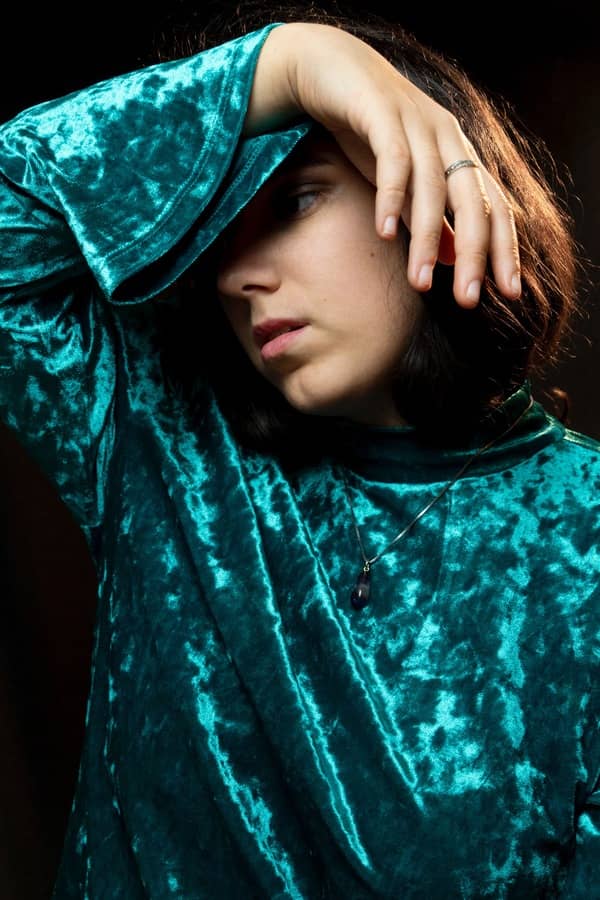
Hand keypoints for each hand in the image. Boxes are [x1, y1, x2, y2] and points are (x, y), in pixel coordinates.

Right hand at [276, 23, 519, 308]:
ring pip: (432, 188)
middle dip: (475, 254)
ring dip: (426, 239)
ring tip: (419, 283)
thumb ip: (431, 218)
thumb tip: (451, 259)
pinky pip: (393, 160)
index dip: (504, 250)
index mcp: (459, 156)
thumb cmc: (371, 131)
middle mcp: (447, 139)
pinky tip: (386, 232)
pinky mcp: (382, 114)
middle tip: (468, 300)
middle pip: (474, 202)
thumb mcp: (406, 182)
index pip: (493, 208)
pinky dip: (391, 197)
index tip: (508, 293)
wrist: (334, 73)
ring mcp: (417, 124)